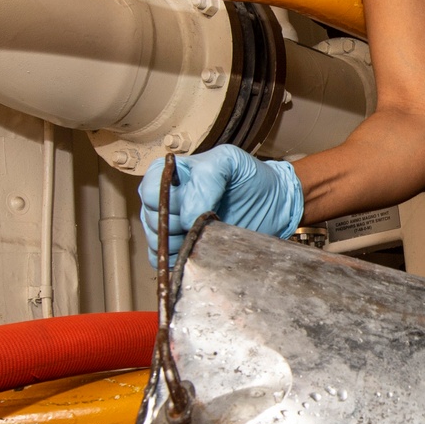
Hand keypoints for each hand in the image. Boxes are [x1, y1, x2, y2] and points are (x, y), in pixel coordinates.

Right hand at [139, 145, 303, 264]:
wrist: (274, 205)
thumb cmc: (251, 179)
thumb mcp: (230, 162)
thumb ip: (206, 177)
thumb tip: (186, 215)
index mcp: (173, 176)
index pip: (150, 191)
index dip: (166, 202)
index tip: (190, 207)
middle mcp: (169, 202)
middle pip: (151, 219)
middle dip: (175, 225)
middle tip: (201, 223)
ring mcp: (175, 228)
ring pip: (157, 242)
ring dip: (178, 244)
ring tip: (205, 236)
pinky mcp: (184, 251)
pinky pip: (166, 261)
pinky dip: (178, 261)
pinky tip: (199, 251)